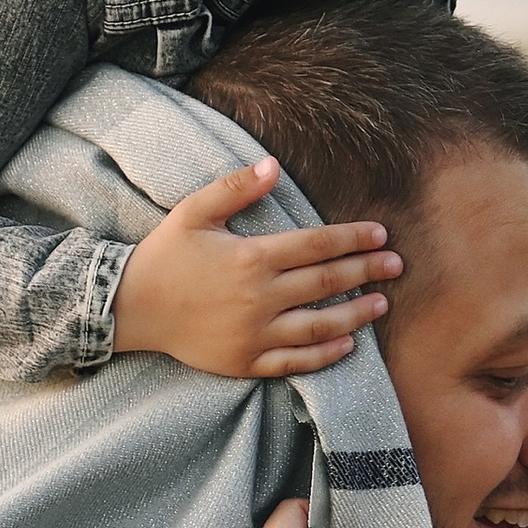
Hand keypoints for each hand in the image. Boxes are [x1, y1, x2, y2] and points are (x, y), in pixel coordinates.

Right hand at [114, 158, 400, 377]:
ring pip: (320, 325)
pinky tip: (347, 344)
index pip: (317, 245)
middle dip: (367, 272)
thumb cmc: (164, 256)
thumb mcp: (193, 213)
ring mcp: (255, 333)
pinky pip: (296, 362)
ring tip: (382, 304)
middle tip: (397, 266)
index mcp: (252, 258)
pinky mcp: (247, 361)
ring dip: (356, 314)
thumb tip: (273, 166)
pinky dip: (325, 355)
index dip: (353, 238)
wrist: (131, 309)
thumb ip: (234, 188)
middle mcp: (260, 297)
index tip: (380, 234)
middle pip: (327, 282)